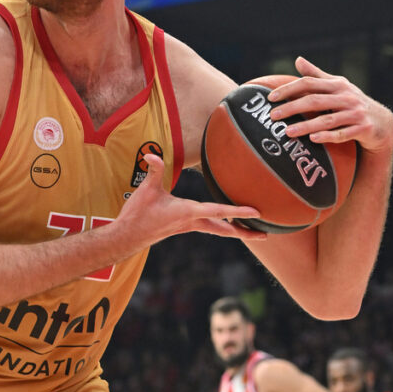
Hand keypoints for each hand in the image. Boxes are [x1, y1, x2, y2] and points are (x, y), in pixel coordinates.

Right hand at [118, 154, 264, 242]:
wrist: (127, 236)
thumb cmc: (138, 214)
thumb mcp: (146, 189)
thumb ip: (153, 170)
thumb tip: (151, 155)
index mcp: (187, 212)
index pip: (218, 211)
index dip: (238, 211)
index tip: (256, 213)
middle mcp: (192, 222)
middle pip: (224, 229)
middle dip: (244, 232)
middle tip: (265, 235)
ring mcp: (188, 227)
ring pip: (218, 230)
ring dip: (235, 231)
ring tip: (253, 232)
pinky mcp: (183, 228)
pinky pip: (209, 228)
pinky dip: (222, 227)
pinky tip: (226, 224)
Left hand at [266, 56, 392, 153]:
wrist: (382, 122)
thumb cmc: (352, 102)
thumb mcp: (337, 86)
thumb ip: (317, 75)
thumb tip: (297, 60)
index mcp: (337, 85)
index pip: (309, 83)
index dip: (289, 89)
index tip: (271, 98)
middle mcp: (347, 97)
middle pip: (315, 101)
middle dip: (292, 108)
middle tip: (273, 116)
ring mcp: (356, 113)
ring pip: (327, 120)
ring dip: (306, 126)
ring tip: (287, 132)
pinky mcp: (363, 129)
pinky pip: (343, 134)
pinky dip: (328, 136)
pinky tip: (313, 139)